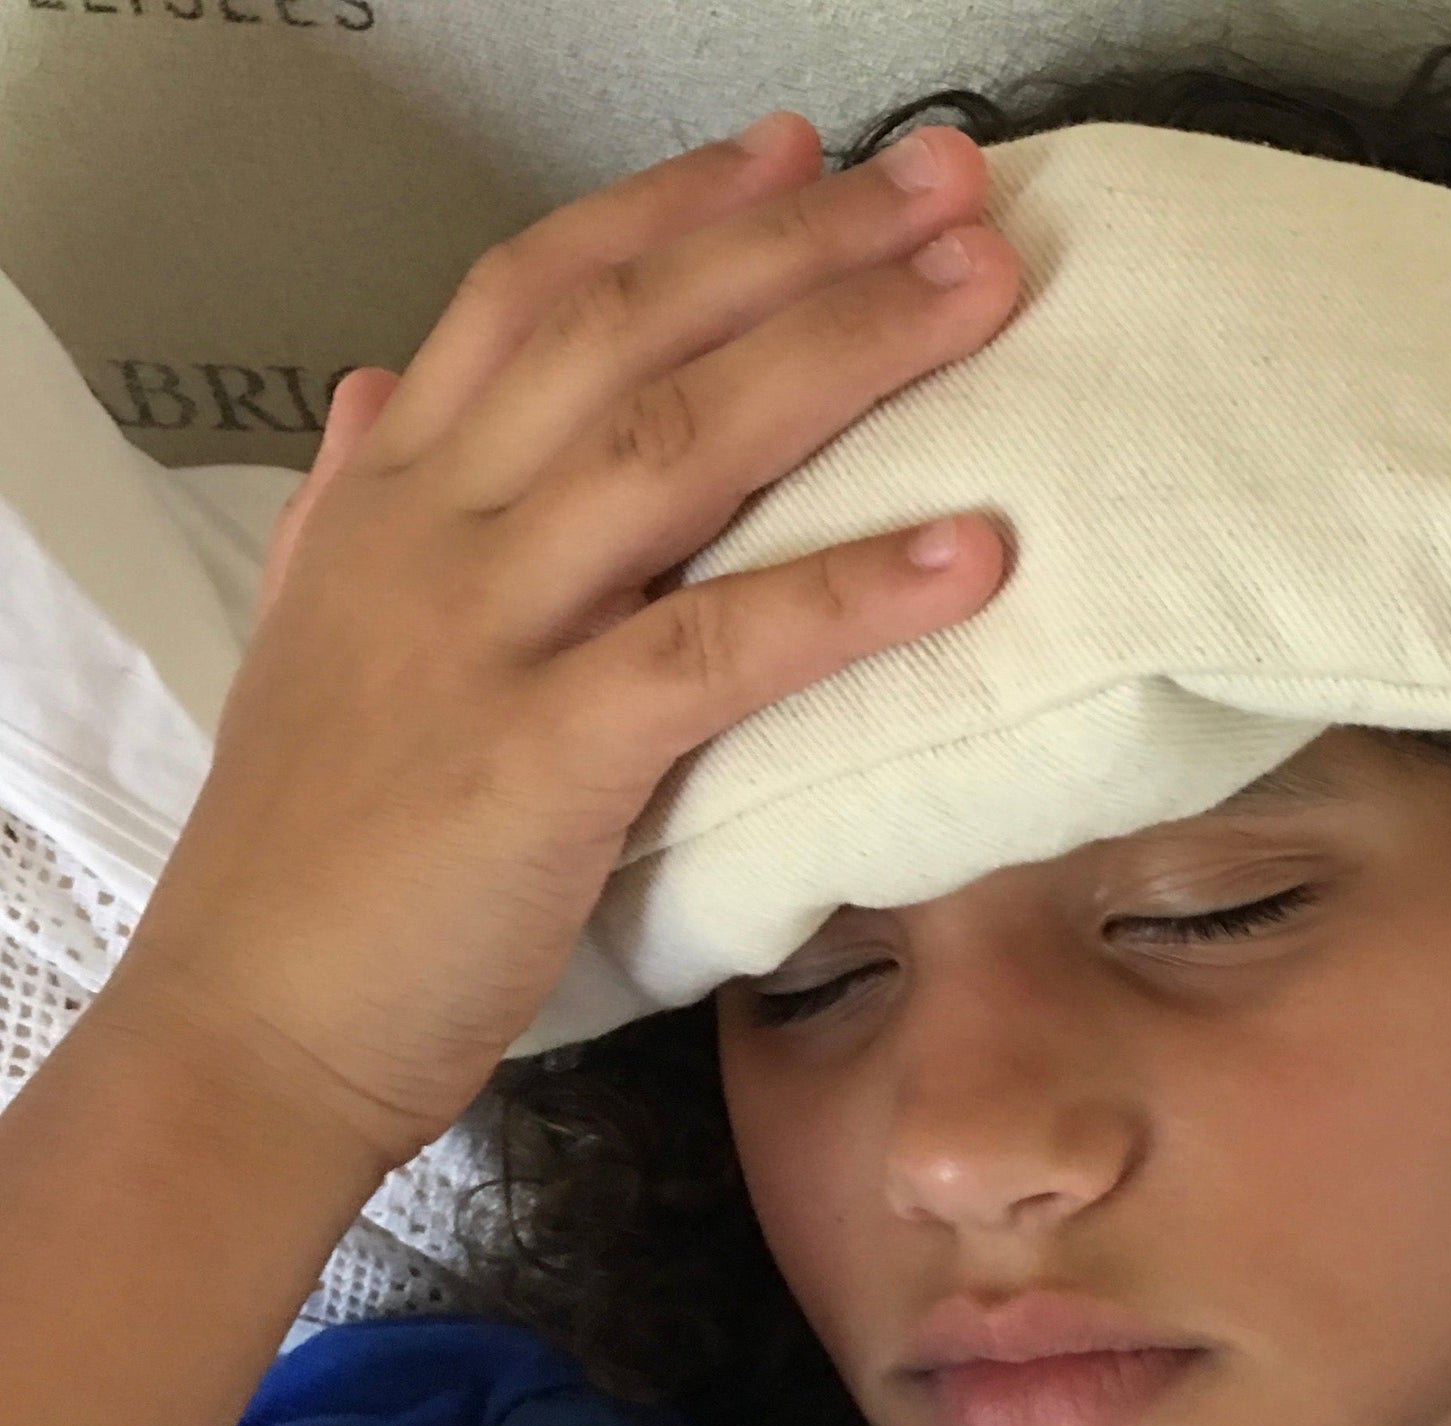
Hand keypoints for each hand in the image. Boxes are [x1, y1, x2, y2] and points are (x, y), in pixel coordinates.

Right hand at [100, 114, 1017, 1177]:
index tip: (799, 157)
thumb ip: (351, 506)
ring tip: (983, 292)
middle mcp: (434, 532)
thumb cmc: (308, 859)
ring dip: (847, 352)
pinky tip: (969, 557)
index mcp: (391, 500)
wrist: (250, 1025)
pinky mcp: (540, 759)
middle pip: (631, 330)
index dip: (674, 209)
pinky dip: (847, 595)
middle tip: (946, 178)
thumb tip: (378, 390)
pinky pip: (715, 649)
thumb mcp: (313, 645)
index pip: (534, 295)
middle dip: (801, 240)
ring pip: (677, 446)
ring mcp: (483, 636)